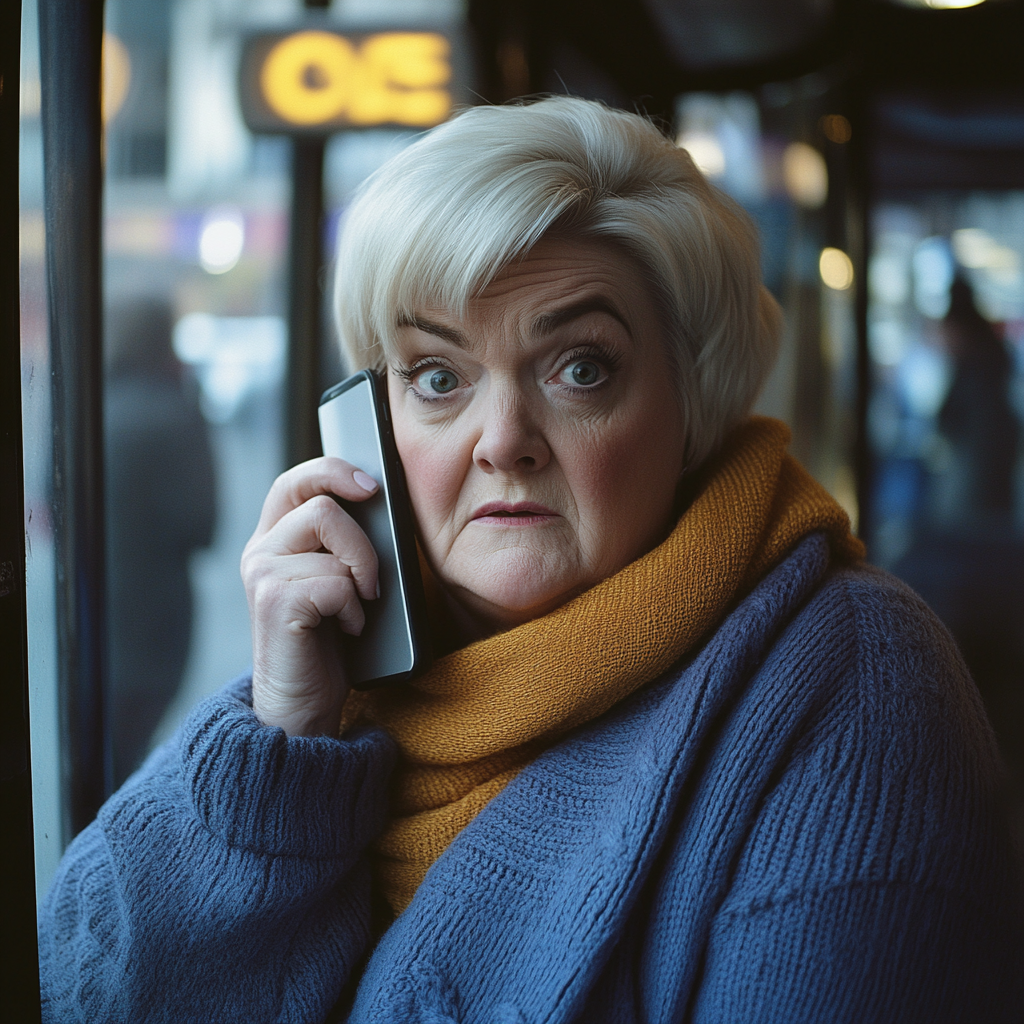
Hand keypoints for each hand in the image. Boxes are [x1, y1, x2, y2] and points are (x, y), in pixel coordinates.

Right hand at [241, 458, 379, 735]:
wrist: (304, 703)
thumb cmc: (329, 640)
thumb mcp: (337, 579)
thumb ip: (342, 542)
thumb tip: (377, 502)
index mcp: (274, 538)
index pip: (295, 481)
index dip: (332, 471)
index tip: (370, 484)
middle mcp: (260, 551)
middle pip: (320, 505)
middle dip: (362, 541)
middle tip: (372, 580)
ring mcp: (262, 575)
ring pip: (331, 538)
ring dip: (361, 575)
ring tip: (358, 606)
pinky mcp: (274, 601)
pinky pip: (335, 581)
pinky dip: (354, 607)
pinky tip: (347, 628)